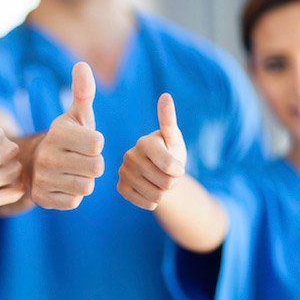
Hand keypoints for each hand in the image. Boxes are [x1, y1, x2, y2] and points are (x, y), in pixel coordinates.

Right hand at [31, 62, 104, 209]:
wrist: (36, 163)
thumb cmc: (67, 138)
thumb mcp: (76, 115)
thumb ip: (83, 92)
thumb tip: (82, 64)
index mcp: (58, 133)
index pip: (98, 143)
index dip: (96, 144)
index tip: (84, 142)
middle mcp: (47, 155)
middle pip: (96, 167)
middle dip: (93, 164)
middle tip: (80, 159)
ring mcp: (43, 178)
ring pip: (86, 186)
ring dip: (84, 180)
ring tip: (72, 171)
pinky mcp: (42, 198)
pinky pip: (74, 201)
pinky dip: (73, 195)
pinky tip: (63, 184)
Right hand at [117, 93, 186, 209]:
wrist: (159, 171)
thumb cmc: (170, 151)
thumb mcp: (174, 138)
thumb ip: (169, 120)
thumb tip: (165, 96)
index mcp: (144, 142)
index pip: (170, 167)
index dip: (179, 170)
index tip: (177, 166)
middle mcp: (129, 155)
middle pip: (165, 183)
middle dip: (172, 182)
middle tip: (167, 174)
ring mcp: (123, 172)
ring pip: (156, 196)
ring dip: (163, 192)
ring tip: (159, 180)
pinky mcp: (121, 187)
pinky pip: (146, 203)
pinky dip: (153, 201)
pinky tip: (150, 189)